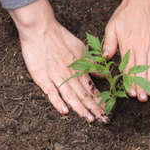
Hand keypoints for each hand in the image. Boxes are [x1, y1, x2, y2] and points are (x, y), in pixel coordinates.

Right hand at [9, 0, 108, 122]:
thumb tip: (104, 75)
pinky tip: (64, 111)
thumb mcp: (81, 49)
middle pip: (83, 94)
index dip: (100, 101)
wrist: (41, 29)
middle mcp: (69, 74)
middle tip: (103, 120)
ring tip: (88, 119)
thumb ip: (91, 64)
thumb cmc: (60, 38)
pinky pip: (51, 91)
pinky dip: (58, 101)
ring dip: (80, 108)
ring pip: (70, 95)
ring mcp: (56, 76)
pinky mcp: (42, 76)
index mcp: (79, 69)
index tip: (107, 111)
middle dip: (94, 108)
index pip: (92, 88)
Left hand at [104, 0, 149, 101]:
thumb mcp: (112, 26)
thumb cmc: (126, 13)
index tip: (129, 93)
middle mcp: (141, 46)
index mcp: (127, 45)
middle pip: (141, 70)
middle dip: (141, 86)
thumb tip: (105, 57)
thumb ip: (109, 43)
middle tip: (142, 99)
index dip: (129, 81)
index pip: (128, 67)